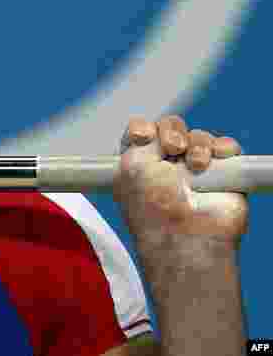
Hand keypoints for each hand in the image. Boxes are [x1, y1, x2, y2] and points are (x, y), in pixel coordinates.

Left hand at [113, 115, 247, 257]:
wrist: (187, 232)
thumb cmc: (152, 204)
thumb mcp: (131, 165)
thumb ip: (142, 138)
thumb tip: (155, 131)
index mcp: (139, 164)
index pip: (141, 131)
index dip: (143, 128)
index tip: (142, 137)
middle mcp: (165, 165)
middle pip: (171, 127)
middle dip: (171, 131)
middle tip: (173, 148)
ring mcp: (195, 170)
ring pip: (198, 136)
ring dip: (197, 144)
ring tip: (196, 164)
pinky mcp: (225, 175)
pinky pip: (227, 148)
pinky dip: (223, 148)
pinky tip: (216, 158)